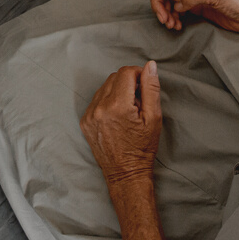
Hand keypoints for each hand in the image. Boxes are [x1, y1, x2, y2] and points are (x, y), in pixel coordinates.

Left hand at [80, 61, 162, 186]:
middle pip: (114, 77)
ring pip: (104, 87)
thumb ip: (151, 88)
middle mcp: (100, 107)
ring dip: (117, 91)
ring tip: (128, 110)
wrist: (126, 173)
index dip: (138, 73)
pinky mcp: (84, 121)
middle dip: (128, 82)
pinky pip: (96, 100)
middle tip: (139, 100)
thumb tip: (150, 65)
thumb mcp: (154, 117)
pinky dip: (107, 102)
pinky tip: (117, 116)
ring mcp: (89, 115)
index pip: (126, 72)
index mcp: (118, 105)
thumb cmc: (143, 148)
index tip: (145, 84)